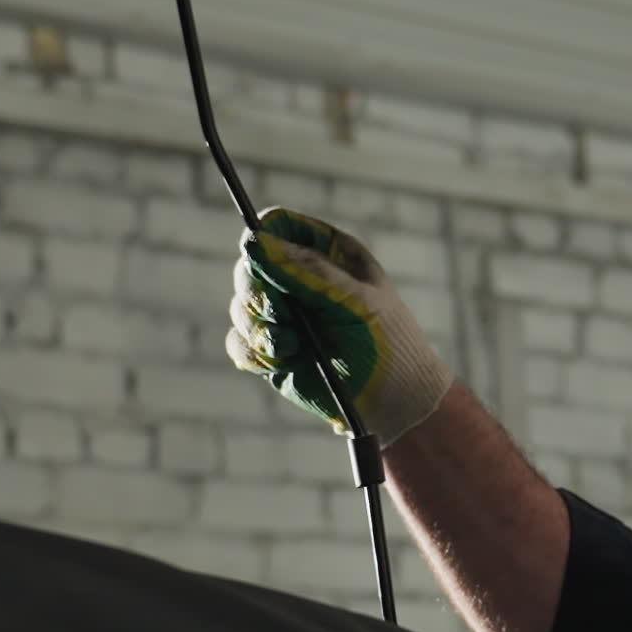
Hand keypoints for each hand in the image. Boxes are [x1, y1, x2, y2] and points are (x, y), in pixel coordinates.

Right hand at [226, 207, 452, 449]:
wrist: (393, 404)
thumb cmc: (386, 345)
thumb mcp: (354, 302)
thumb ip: (307, 272)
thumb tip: (254, 243)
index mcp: (328, 254)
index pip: (277, 226)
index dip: (261, 239)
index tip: (263, 264)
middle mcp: (301, 280)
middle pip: (250, 266)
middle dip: (259, 294)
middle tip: (280, 315)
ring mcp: (285, 316)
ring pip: (241, 306)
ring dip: (258, 328)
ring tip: (293, 348)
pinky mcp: (272, 350)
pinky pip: (239, 342)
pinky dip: (253, 352)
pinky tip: (282, 363)